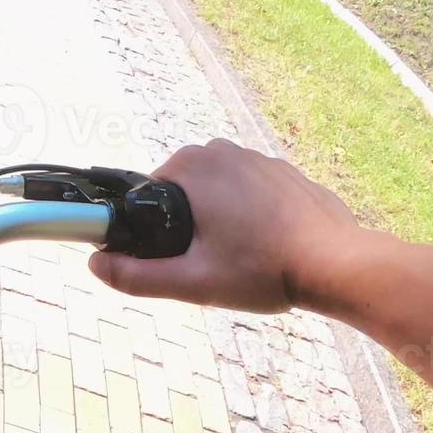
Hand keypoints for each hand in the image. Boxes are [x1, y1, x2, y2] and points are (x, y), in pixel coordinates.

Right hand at [87, 138, 363, 312]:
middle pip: (178, 193)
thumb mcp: (191, 282)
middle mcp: (221, 150)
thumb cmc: (263, 270)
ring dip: (214, 221)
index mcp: (192, 167)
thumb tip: (95, 265)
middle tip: (205, 264)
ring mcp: (256, 157)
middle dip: (182, 226)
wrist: (337, 263)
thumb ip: (135, 276)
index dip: (149, 231)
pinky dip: (245, 217)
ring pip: (212, 193)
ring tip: (237, 259)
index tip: (171, 258)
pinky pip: (245, 193)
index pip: (146, 197)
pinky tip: (262, 247)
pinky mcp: (282, 171)